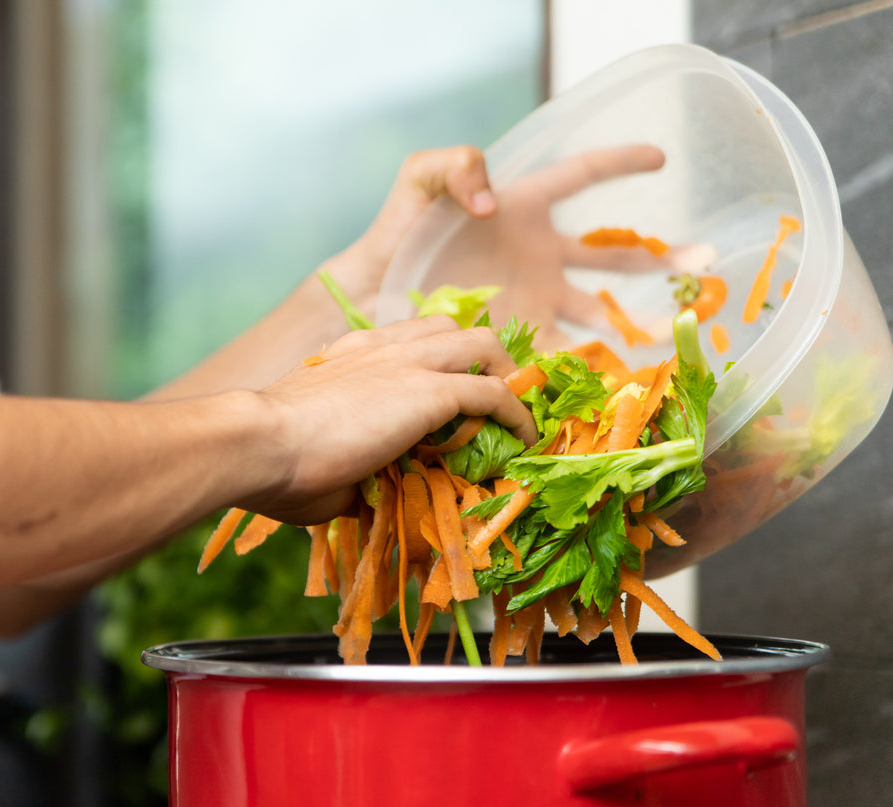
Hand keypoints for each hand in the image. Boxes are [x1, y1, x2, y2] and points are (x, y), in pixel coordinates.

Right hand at [241, 315, 535, 523]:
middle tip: (495, 398)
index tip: (454, 395)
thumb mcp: (318, 462)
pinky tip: (525, 438)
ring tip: (517, 414)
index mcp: (349, 357)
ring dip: (506, 377)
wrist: (259, 445)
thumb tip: (365, 496)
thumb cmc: (272, 463)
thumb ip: (351, 472)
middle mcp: (381, 346)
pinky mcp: (428, 390)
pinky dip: (515, 414)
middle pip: (453, 328)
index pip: (411, 340)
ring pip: (482, 345)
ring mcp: (407, 363)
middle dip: (484, 359)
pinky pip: (492, 393)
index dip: (440, 364)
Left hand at [335, 144, 699, 351]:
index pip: (580, 178)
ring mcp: (532, 300)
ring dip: (633, 324)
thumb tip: (493, 201)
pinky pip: (560, 355)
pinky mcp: (517, 339)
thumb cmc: (396, 233)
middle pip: (611, 255)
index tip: (661, 156)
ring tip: (672, 333)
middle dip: (659, 259)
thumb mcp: (419, 181)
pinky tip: (616, 383)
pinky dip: (587, 369)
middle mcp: (539, 257)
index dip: (619, 164)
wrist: (370, 293)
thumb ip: (454, 166)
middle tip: (704, 264)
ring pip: (597, 312)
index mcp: (523, 210)